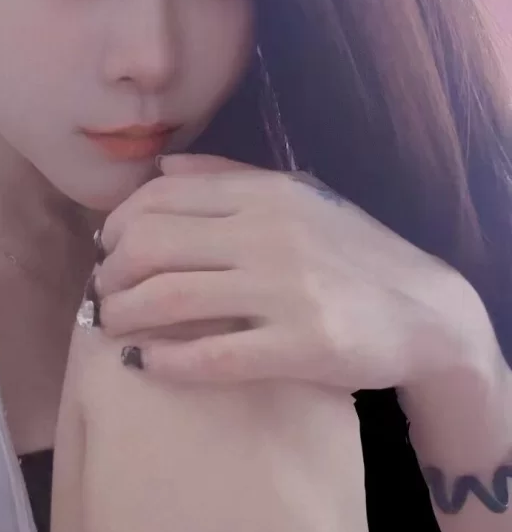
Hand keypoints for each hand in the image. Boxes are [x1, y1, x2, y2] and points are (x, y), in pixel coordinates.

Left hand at [94, 153, 484, 386]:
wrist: (428, 313)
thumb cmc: (354, 255)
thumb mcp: (301, 199)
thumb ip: (230, 178)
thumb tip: (162, 167)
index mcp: (266, 194)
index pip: (161, 197)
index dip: (118, 226)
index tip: (108, 252)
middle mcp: (270, 234)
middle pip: (151, 244)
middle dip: (111, 273)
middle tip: (103, 294)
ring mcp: (285, 291)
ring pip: (169, 298)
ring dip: (123, 316)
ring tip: (113, 328)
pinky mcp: (302, 347)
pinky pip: (210, 356)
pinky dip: (164, 360)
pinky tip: (145, 364)